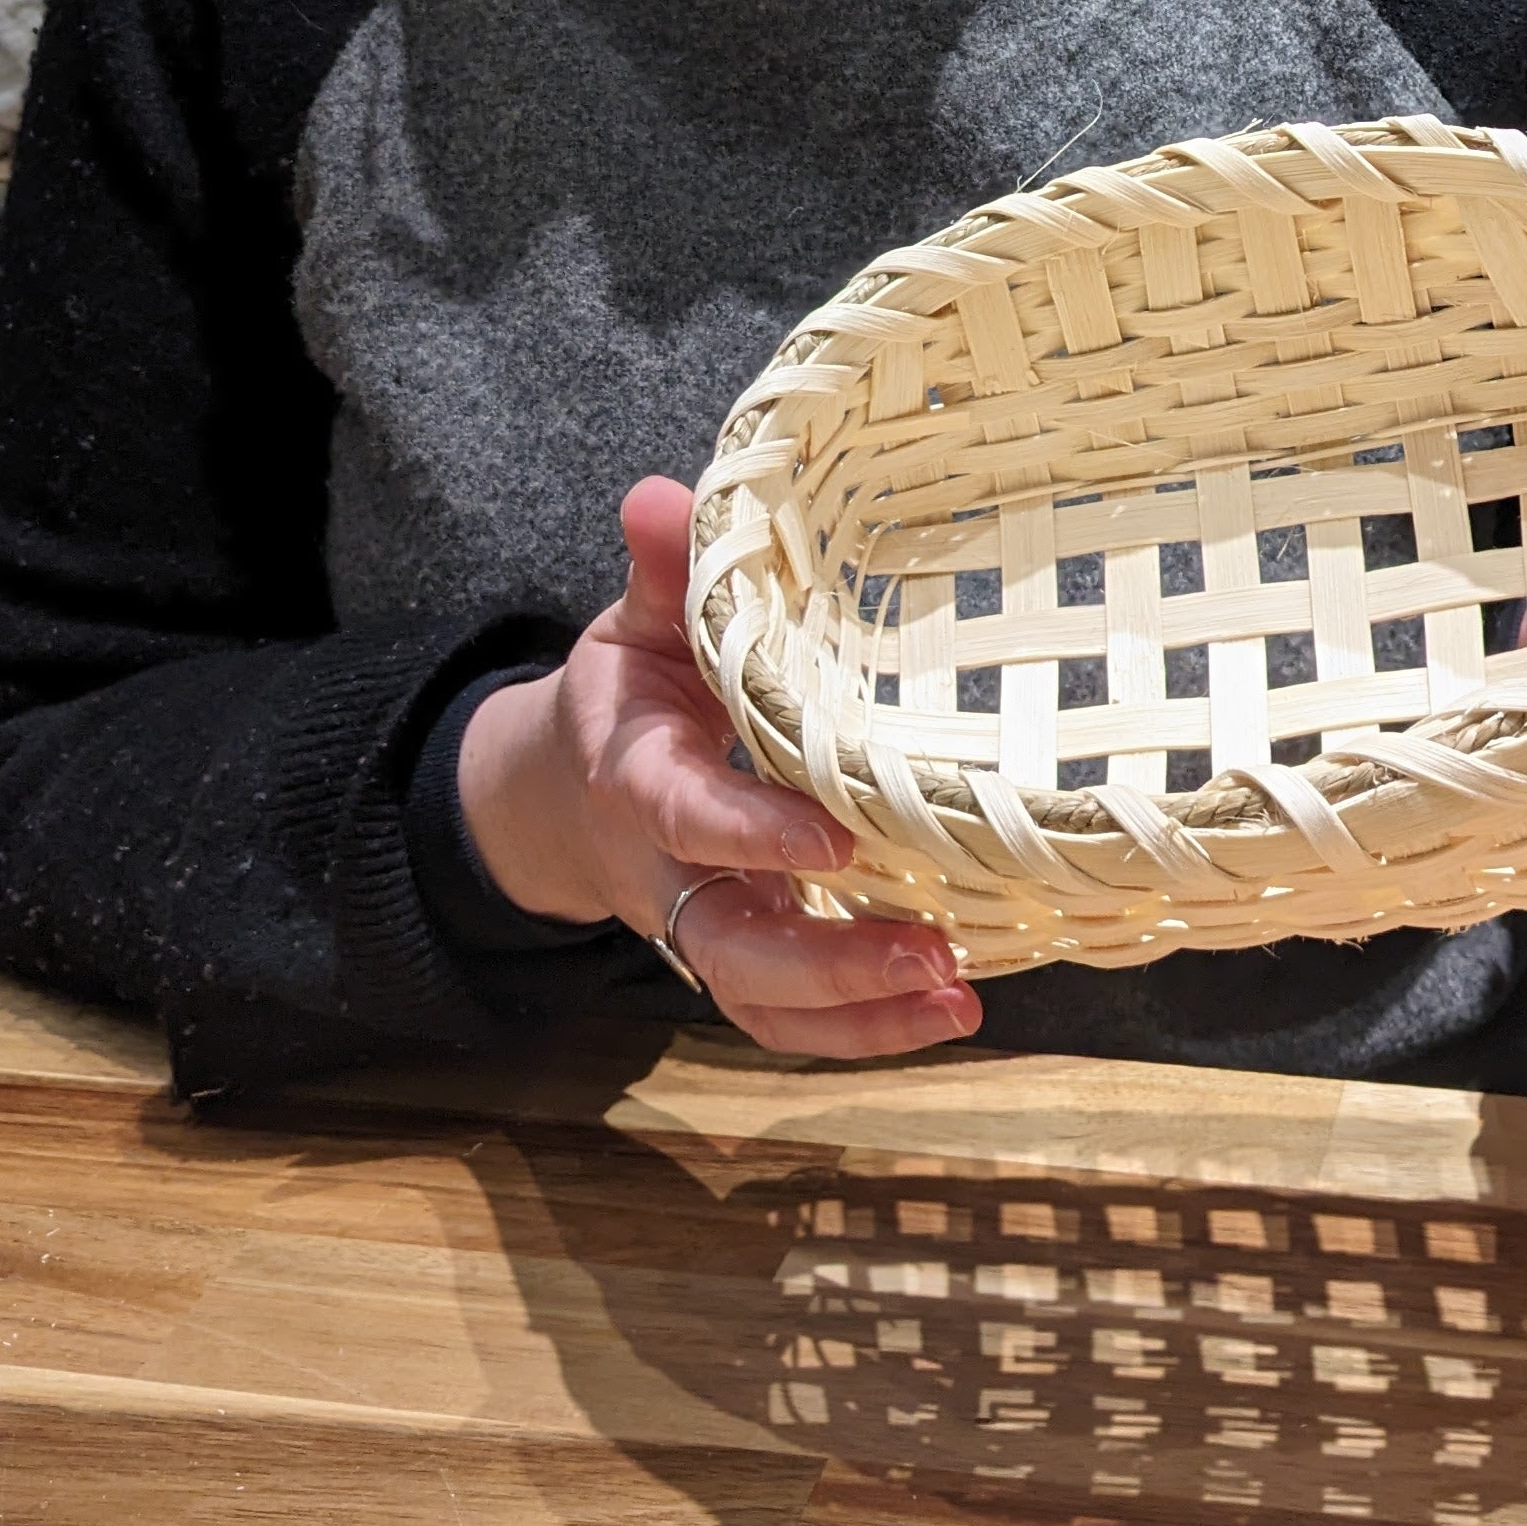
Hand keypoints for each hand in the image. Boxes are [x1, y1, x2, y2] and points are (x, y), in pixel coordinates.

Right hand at [454, 475, 979, 1058]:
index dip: (754, 833)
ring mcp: (712, 923)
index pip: (690, 817)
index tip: (837, 834)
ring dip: (860, 1016)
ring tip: (955, 1001)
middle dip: (828, 964)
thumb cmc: (633, 687)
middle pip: (734, 948)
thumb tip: (660, 495)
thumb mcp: (638, 622)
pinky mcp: (751, 950)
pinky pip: (794, 1014)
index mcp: (640, 778)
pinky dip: (865, 1030)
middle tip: (929, 952)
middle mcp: (672, 873)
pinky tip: (949, 1013)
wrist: (571, 782)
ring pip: (765, 1001)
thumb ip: (663, 571)